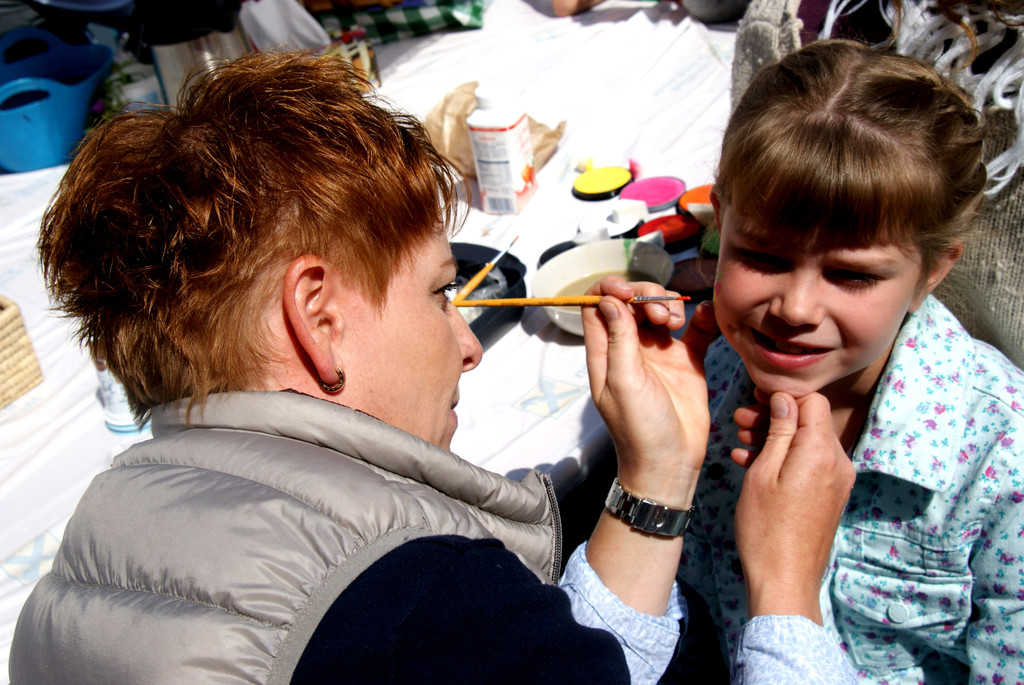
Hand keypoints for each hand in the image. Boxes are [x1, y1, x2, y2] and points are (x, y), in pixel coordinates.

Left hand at [581, 276, 716, 506]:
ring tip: (676, 324)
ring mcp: (659, 354)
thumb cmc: (640, 430)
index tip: (629, 292)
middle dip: (647, 296)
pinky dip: (701, 317)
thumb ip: (618, 339)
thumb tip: (607, 300)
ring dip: (669, 306)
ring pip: (660, 311)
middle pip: (632, 303)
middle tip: (661, 314)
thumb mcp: (624, 382)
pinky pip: (694, 330)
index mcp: (605, 353)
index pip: (597, 306)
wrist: (671, 464)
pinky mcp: (686, 362)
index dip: (610, 290)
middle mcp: (629, 349)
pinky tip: (706, 315)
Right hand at [734, 392, 854, 623]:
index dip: (783, 397)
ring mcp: (837, 481)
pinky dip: (784, 459)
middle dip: (774, 417)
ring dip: (775, 438)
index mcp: (821, 452)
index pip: (813, 401)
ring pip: (806, 443)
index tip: (754, 400)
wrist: (785, 580)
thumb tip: (785, 399)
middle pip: (809, 421)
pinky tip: (750, 463)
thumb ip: (779, 431)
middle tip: (739, 421)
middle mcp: (838, 463)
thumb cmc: (766, 528)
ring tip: (740, 441)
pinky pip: (808, 464)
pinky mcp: (830, 496)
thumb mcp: (763, 473)